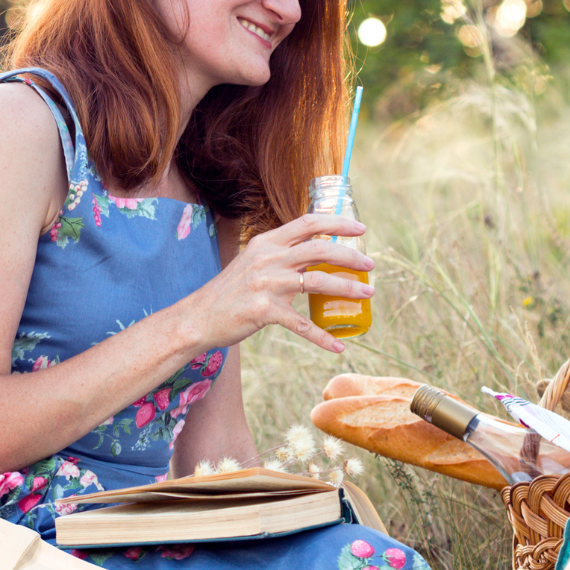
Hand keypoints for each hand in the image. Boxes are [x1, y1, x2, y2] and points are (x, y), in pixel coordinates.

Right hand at [188, 213, 374, 354]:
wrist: (199, 316)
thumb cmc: (232, 291)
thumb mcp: (254, 261)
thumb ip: (280, 254)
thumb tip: (314, 252)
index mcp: (268, 242)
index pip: (308, 222)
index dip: (337, 223)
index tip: (360, 229)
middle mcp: (269, 258)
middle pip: (319, 249)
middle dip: (351, 256)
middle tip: (370, 265)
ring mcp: (267, 284)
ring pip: (318, 282)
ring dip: (348, 288)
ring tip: (367, 293)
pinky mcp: (264, 311)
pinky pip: (302, 325)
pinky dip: (323, 337)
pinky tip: (338, 346)